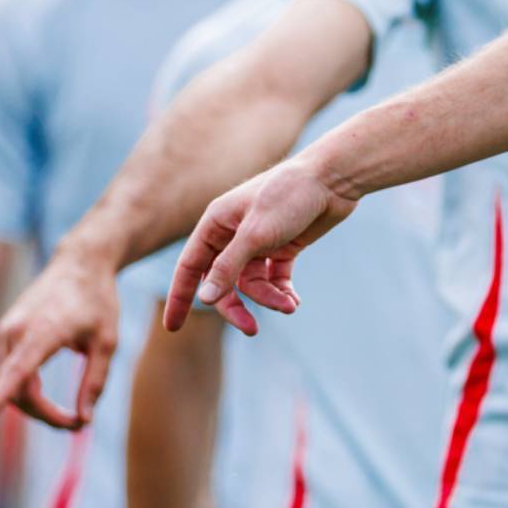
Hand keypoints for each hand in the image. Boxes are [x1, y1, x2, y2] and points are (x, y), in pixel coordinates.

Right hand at [0, 246, 119, 429]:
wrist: (81, 263)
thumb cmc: (98, 301)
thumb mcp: (108, 341)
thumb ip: (95, 381)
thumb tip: (85, 420)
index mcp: (43, 330)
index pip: (16, 370)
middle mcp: (15, 331)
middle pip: (15, 389)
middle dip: (41, 414)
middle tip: (76, 424)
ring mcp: (4, 331)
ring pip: (6, 384)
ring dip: (30, 405)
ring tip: (65, 414)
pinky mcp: (3, 333)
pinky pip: (4, 372)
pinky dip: (21, 389)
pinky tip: (43, 397)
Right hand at [163, 158, 355, 335]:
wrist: (334, 179)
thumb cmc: (290, 196)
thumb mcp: (255, 234)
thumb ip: (228, 267)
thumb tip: (204, 299)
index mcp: (216, 224)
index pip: (190, 266)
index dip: (180, 297)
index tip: (173, 327)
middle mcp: (233, 233)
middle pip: (223, 281)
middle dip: (236, 306)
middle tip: (251, 329)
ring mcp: (260, 241)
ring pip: (253, 282)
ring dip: (269, 297)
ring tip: (290, 306)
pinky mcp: (284, 245)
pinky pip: (275, 277)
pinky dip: (282, 290)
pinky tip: (294, 301)